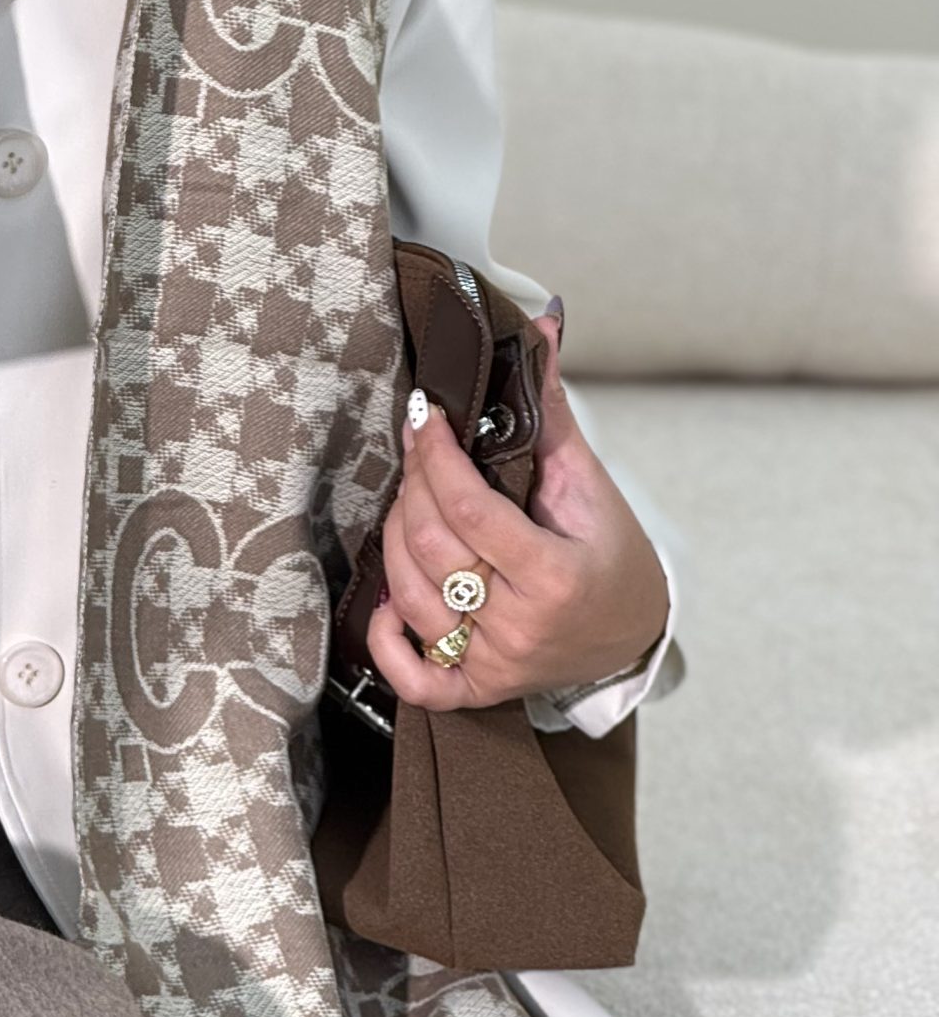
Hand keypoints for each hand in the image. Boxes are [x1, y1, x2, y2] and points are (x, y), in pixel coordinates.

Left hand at [366, 316, 670, 712]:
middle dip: (413, 486)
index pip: (470, 509)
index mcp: (555, 576)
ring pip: (409, 597)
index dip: (436, 456)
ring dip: (394, 538)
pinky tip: (391, 599)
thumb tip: (542, 326)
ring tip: (412, 502)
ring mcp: (494, 664)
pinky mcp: (475, 690)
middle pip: (429, 547)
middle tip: (419, 451)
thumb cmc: (609, 556)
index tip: (427, 418)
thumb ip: (551, 412)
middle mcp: (520, 627)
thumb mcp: (587, 484)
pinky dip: (386, 638)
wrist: (629, 636)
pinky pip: (411, 676)